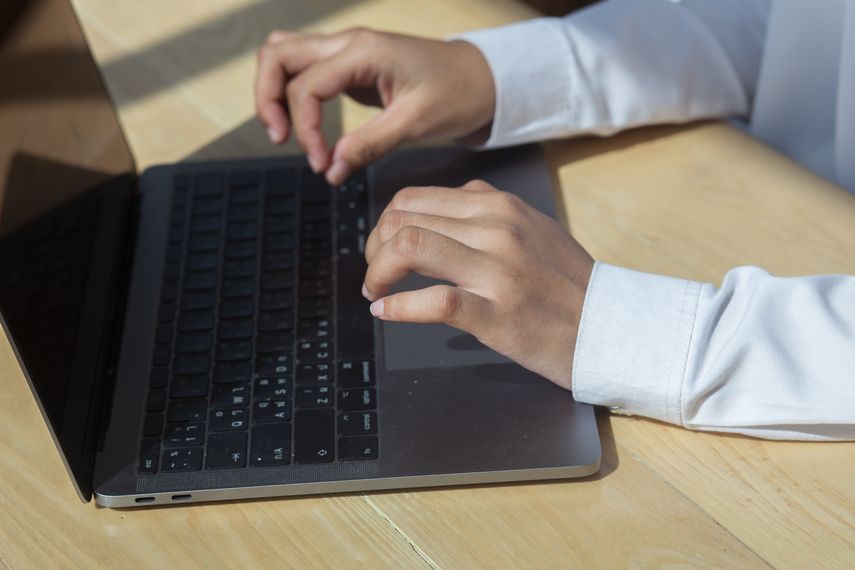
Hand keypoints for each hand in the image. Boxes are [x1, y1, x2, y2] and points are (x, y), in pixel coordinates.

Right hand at [255, 28, 495, 185]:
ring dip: (274, 91)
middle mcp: (348, 43)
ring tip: (285, 133)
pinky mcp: (350, 66)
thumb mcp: (415, 123)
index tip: (321, 164)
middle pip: (278, 55)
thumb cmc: (458, 93)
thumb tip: (332, 170)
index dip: (305, 128)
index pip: (306, 85)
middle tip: (281, 140)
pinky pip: (306, 69)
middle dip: (268, 98)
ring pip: (285, 55)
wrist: (483, 80)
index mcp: (364, 51)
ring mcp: (347, 51)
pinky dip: (294, 93)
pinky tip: (306, 125)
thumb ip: (370, 145)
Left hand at [362, 180, 594, 389]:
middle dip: (374, 249)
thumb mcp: (534, 229)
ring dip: (378, 273)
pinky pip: (432, 302)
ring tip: (376, 292)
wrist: (610, 326)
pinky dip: (398, 308)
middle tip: (375, 274)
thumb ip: (489, 214)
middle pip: (403, 220)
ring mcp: (497, 270)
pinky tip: (387, 314)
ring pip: (410, 248)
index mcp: (500, 206)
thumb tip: (438, 213)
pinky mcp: (497, 313)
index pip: (416, 198)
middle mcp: (497, 229)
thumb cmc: (569, 284)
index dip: (384, 224)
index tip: (382, 249)